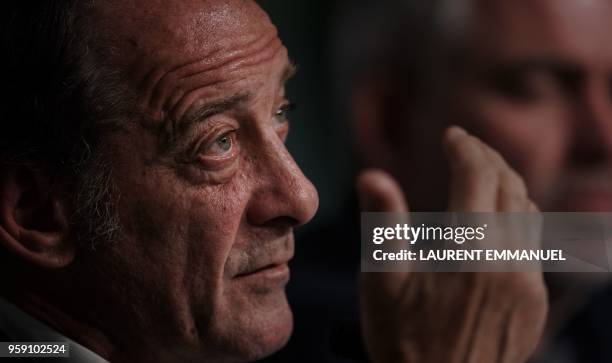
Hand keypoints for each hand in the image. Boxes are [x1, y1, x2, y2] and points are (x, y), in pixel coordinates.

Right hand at [358, 126, 547, 362]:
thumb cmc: (402, 341)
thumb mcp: (382, 281)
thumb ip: (383, 223)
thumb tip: (371, 174)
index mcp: (470, 250)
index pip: (478, 175)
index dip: (465, 147)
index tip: (451, 135)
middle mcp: (509, 259)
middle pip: (510, 185)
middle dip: (487, 157)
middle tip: (465, 146)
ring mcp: (528, 281)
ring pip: (528, 210)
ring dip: (505, 183)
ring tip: (481, 174)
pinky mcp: (534, 301)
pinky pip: (533, 243)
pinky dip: (516, 217)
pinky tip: (494, 221)